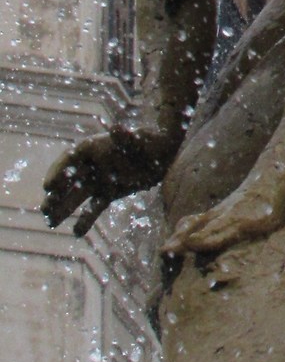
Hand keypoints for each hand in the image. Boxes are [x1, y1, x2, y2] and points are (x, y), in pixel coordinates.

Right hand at [43, 126, 168, 235]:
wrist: (162, 152)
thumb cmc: (149, 141)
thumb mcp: (139, 139)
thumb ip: (126, 137)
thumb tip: (116, 128)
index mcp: (93, 147)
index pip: (70, 159)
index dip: (57, 172)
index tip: (49, 186)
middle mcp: (91, 164)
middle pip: (69, 181)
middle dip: (56, 195)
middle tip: (45, 209)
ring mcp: (99, 180)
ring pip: (77, 196)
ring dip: (64, 209)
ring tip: (50, 223)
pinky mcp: (108, 193)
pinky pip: (94, 208)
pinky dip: (86, 219)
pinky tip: (77, 233)